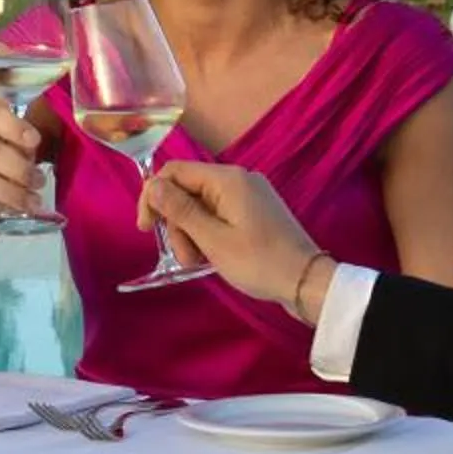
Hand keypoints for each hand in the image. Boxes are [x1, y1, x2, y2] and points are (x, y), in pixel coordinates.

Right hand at [143, 162, 322, 310]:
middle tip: (184, 258)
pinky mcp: (255, 211)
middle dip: (176, 223)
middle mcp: (238, 179)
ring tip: (198, 263)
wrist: (307, 281)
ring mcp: (249, 194)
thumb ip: (180, 210)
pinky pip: (219, 214)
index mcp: (227, 179)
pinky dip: (208, 233)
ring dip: (191, 233)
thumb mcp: (213, 240)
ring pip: (201, 205)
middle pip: (187, 190)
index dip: (153, 197)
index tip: (146, 230)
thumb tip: (153, 186)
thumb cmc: (258, 262)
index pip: (174, 172)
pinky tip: (211, 256)